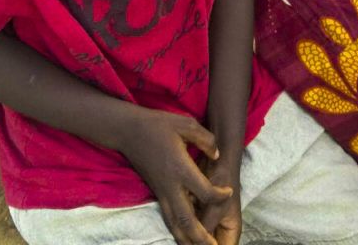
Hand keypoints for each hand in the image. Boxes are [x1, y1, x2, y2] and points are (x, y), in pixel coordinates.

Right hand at [116, 108, 232, 244]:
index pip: (204, 191)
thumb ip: (206, 140)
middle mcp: (170, 185)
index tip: (229, 192)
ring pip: (175, 223)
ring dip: (188, 239)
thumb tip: (217, 156)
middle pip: (187, 219)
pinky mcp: (156, 192)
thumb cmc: (158, 125)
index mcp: (180, 168)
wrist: (128, 131)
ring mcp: (161, 191)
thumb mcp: (186, 123)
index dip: (219, 195)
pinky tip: (186, 236)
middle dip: (201, 236)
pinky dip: (178, 229)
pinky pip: (168, 217)